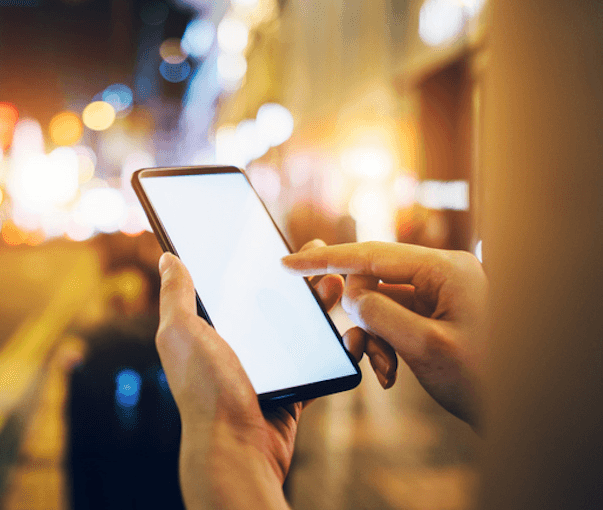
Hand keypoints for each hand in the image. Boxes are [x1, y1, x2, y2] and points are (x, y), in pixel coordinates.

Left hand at [155, 241, 347, 508]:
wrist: (237, 448)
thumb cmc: (205, 391)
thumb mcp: (181, 333)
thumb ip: (176, 295)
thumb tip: (167, 256)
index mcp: (207, 330)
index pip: (231, 285)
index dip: (252, 261)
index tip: (274, 237)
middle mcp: (235, 346)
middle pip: (271, 302)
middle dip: (296, 278)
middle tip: (320, 257)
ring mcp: (266, 368)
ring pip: (299, 327)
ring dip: (320, 305)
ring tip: (336, 284)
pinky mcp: (291, 389)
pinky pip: (320, 362)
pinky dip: (338, 348)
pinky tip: (350, 332)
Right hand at [283, 241, 486, 429]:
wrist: (520, 410)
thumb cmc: (483, 379)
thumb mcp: (425, 346)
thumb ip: (380, 314)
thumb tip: (350, 295)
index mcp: (445, 269)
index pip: (372, 254)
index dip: (326, 259)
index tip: (288, 262)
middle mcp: (443, 273)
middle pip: (374, 278)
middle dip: (359, 315)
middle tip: (355, 343)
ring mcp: (441, 293)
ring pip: (381, 303)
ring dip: (373, 337)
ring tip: (385, 369)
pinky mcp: (437, 313)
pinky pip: (395, 319)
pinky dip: (385, 344)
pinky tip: (392, 372)